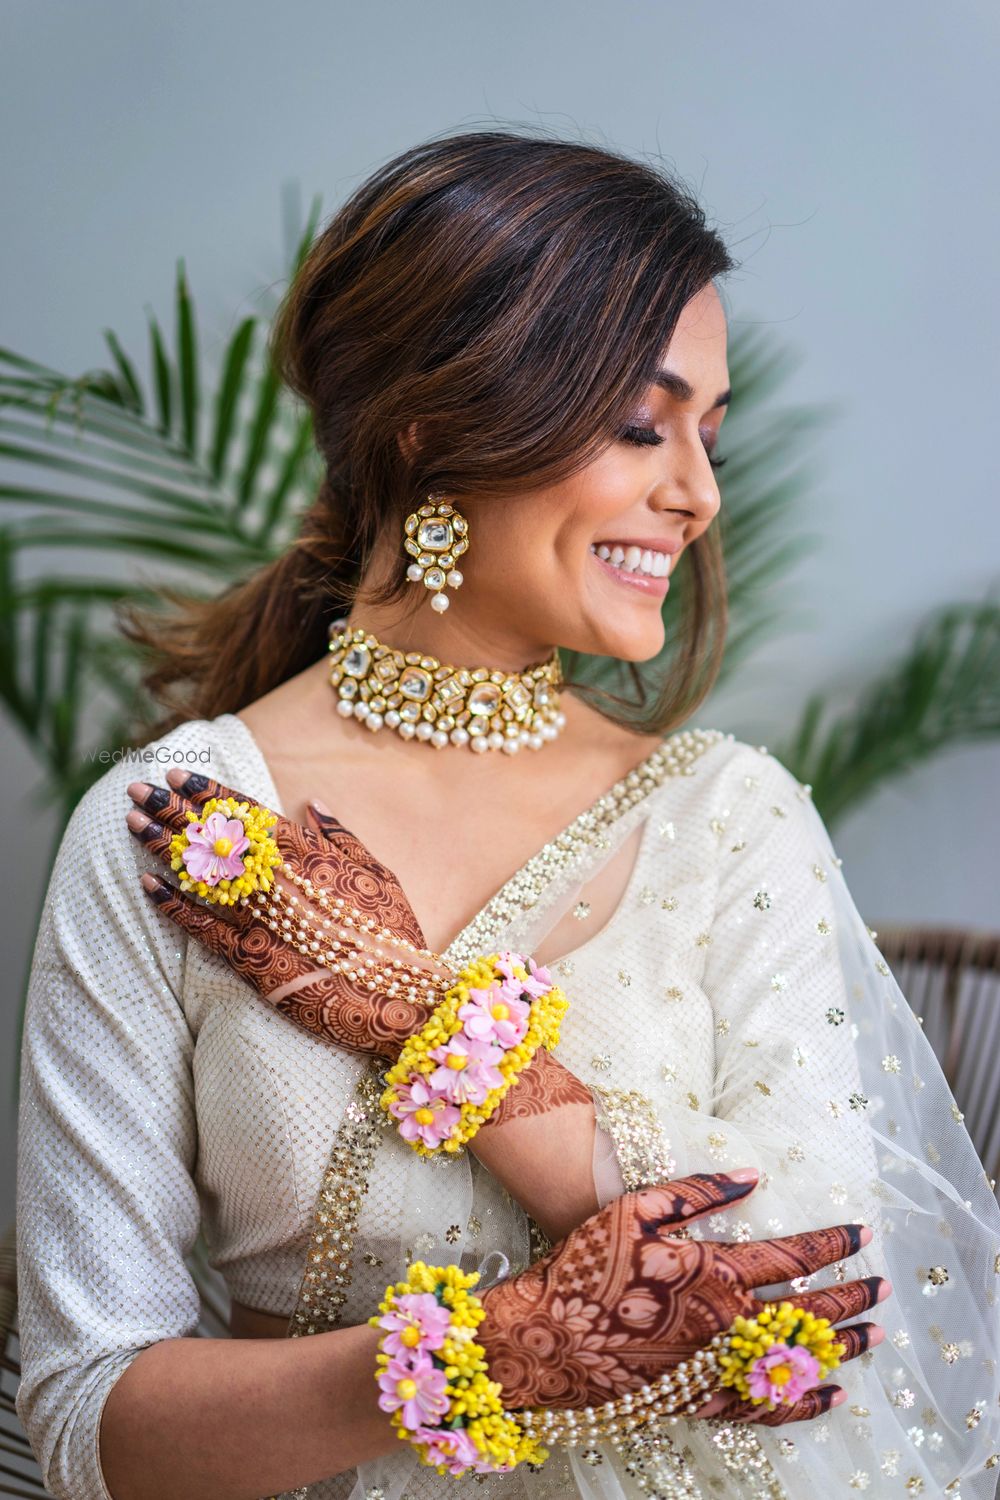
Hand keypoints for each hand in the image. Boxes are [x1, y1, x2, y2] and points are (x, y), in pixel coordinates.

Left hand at [126, 769, 442, 1058]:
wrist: (394, 1001)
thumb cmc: (395, 937)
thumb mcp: (380, 875)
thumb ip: (343, 838)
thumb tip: (312, 805)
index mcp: (310, 858)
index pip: (249, 816)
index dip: (212, 794)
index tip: (181, 775)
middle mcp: (279, 883)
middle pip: (216, 839)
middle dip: (175, 811)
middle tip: (139, 789)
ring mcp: (261, 921)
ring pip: (202, 876)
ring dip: (165, 847)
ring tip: (132, 823)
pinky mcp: (251, 961)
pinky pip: (203, 929)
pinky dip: (173, 906)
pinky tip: (147, 884)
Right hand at [478, 1172, 889, 1425]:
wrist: (547, 1340)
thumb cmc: (586, 1268)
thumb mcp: (637, 1210)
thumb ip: (698, 1193)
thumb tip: (751, 1176)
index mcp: (716, 1273)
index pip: (793, 1256)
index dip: (833, 1244)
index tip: (862, 1234)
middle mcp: (727, 1324)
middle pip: (808, 1311)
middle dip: (852, 1296)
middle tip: (884, 1286)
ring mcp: (718, 1368)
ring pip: (797, 1360)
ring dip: (842, 1347)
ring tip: (874, 1335)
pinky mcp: (702, 1400)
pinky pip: (766, 1408)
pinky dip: (804, 1403)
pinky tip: (829, 1395)